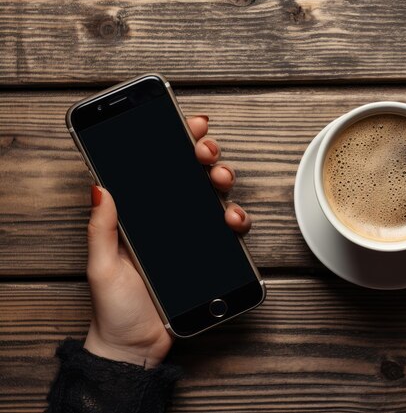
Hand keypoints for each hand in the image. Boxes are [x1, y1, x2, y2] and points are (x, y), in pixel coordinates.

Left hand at [84, 116, 250, 367]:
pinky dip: (237, 220)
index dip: (176, 143)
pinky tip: (231, 221)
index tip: (189, 125)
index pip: (159, 171)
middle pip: (192, 176)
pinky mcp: (210, 255)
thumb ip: (101, 227)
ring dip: (222, 181)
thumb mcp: (101, 265)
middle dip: (204, 155)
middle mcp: (168, 221)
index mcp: (140, 216)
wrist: (136, 346)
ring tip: (219, 181)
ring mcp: (191, 237)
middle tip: (204, 152)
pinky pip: (229, 231)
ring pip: (214, 198)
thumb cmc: (114, 308)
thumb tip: (100, 187)